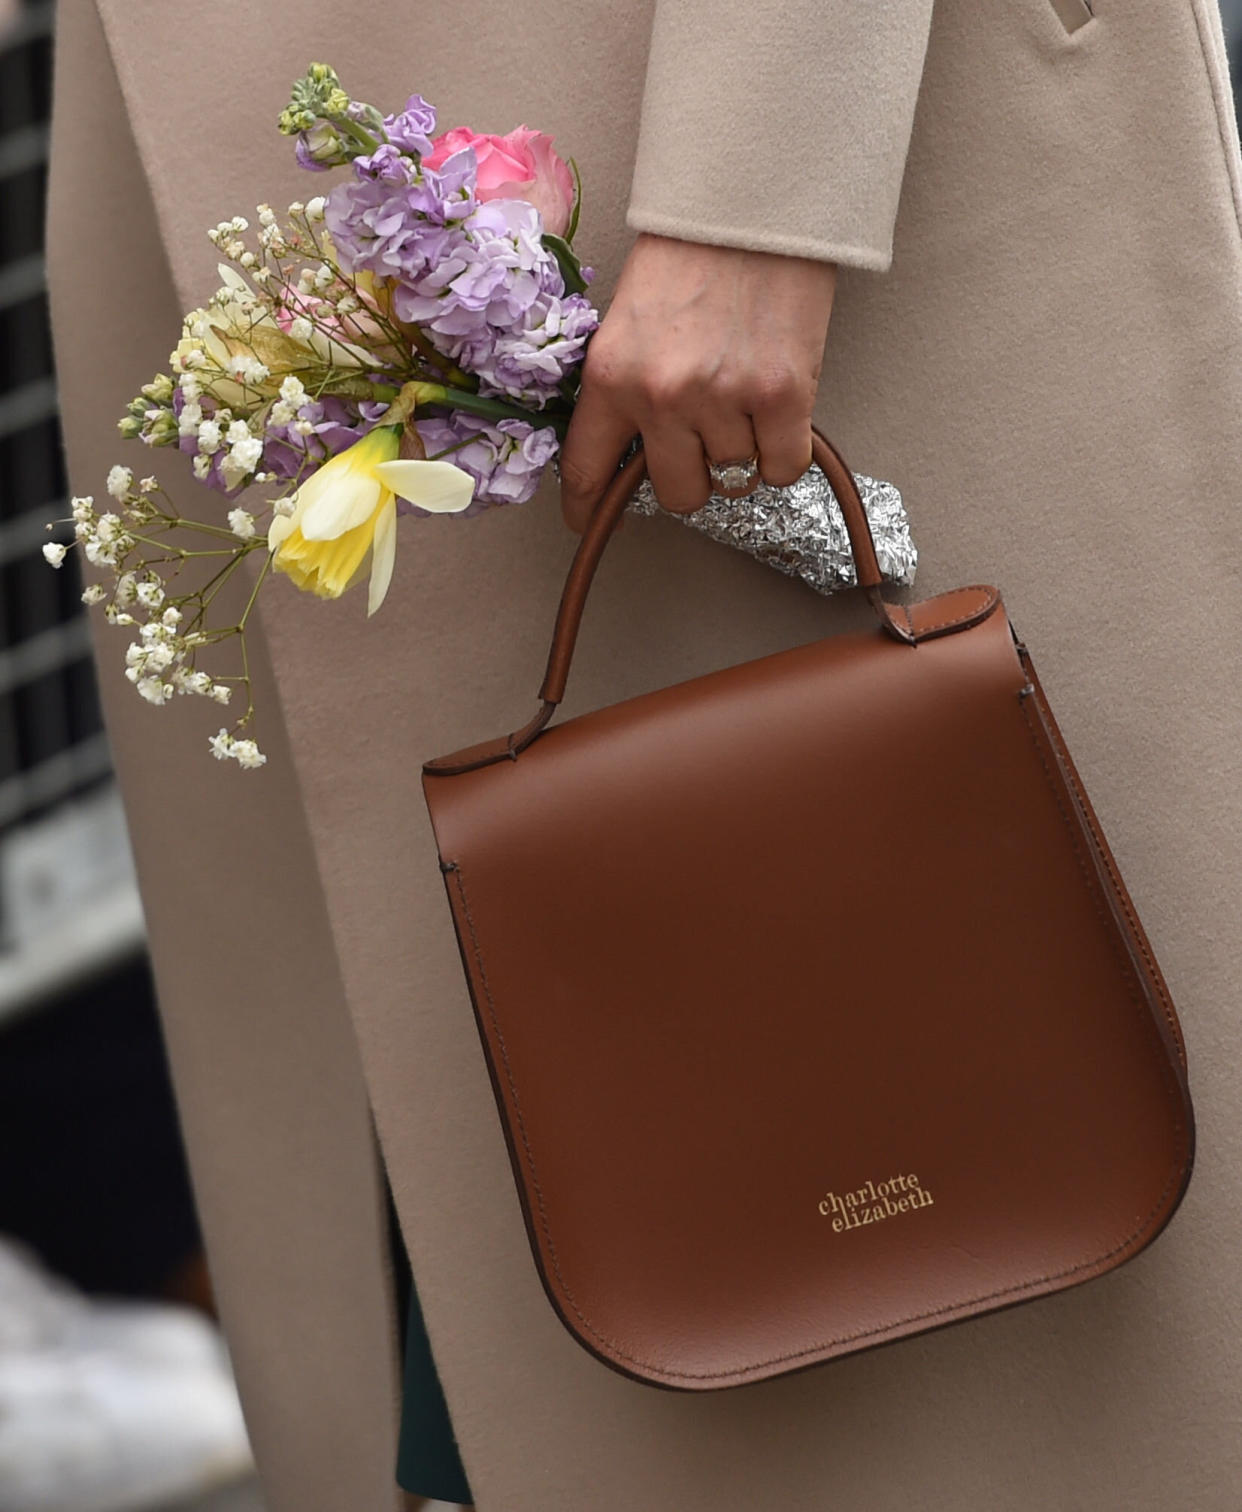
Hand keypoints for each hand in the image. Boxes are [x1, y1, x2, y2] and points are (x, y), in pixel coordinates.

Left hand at [559, 233, 835, 530]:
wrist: (755, 198)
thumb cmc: (693, 252)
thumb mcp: (629, 320)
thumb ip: (625, 387)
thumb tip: (632, 454)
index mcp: (611, 374)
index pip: (589, 470)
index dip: (588, 509)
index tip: (587, 522)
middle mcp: (662, 395)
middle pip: (678, 494)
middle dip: (692, 475)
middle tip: (704, 435)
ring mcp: (724, 398)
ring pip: (734, 479)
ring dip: (742, 451)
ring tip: (744, 394)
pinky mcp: (784, 395)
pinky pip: (782, 469)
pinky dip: (784, 452)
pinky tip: (778, 412)